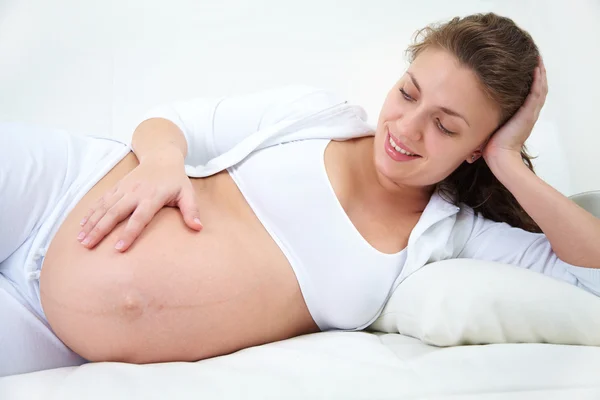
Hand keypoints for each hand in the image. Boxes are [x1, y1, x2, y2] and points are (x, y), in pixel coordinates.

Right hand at [77, 147, 201, 251]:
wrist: (161, 157)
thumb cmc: (176, 180)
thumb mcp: (187, 193)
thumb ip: (191, 211)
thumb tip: (198, 228)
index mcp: (152, 197)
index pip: (139, 218)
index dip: (129, 233)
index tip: (119, 248)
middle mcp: (135, 192)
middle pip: (115, 213)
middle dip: (100, 230)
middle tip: (88, 246)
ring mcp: (123, 189)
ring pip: (104, 207)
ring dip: (91, 223)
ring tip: (81, 240)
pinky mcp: (117, 187)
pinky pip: (101, 201)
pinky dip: (90, 213)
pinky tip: (82, 225)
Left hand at [483, 57, 547, 161]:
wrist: (499, 157)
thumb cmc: (491, 146)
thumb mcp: (490, 125)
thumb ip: (488, 115)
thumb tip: (473, 107)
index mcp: (521, 115)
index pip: (529, 93)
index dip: (530, 79)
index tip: (525, 65)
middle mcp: (528, 112)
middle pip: (538, 87)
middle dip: (537, 71)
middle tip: (534, 56)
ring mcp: (530, 112)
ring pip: (540, 87)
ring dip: (539, 72)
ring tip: (537, 57)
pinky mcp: (528, 114)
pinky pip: (536, 93)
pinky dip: (537, 80)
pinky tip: (536, 68)